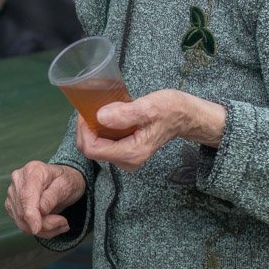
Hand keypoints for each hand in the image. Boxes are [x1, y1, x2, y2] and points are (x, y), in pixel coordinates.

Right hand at [5, 161, 85, 238]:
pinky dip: (38, 230)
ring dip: (43, 229)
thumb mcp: (66, 185)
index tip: (37, 228)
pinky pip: (22, 224)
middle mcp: (19, 179)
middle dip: (44, 224)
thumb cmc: (65, 181)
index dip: (30, 214)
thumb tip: (41, 209)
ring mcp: (13, 192)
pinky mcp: (12, 205)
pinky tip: (51, 224)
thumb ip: (52, 196)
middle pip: (23, 211)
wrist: (62, 182)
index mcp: (33, 170)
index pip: (26, 195)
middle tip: (64, 223)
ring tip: (60, 223)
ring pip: (21, 221)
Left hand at [77, 89, 224, 171]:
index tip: (87, 111)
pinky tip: (106, 116)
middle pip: (91, 149)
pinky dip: (100, 130)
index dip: (84, 130)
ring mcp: (126, 157)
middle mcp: (127, 161)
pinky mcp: (126, 151)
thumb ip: (125, 113)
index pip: (92, 149)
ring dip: (92, 129)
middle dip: (86, 129)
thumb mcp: (149, 107)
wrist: (184, 116)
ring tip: (99, 110)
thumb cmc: (170, 110)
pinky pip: (104, 143)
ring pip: (96, 146)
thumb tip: (100, 117)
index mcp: (131, 153)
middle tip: (90, 108)